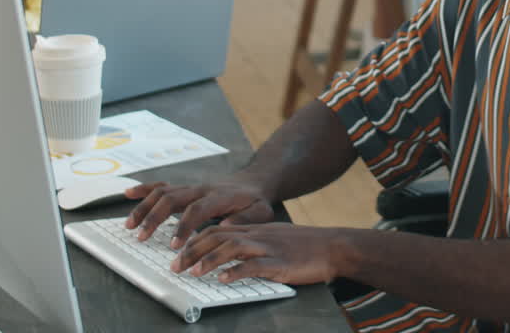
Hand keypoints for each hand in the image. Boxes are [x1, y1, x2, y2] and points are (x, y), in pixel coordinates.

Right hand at [123, 180, 275, 247]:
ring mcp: (191, 187)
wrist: (254, 183)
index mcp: (219, 197)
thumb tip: (225, 227)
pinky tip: (128, 194)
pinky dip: (144, 189)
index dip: (184, 226)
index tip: (175, 245)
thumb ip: (244, 220)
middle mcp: (201, 189)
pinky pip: (162, 185)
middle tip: (141, 237)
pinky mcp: (185, 188)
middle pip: (172, 198)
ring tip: (130, 225)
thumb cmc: (255, 202)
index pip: (197, 209)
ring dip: (144, 207)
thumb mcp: (260, 212)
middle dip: (154, 218)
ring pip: (163, 192)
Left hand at [171, 222, 340, 286]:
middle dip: (192, 251)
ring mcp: (268, 248)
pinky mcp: (280, 264)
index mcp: (254, 229)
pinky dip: (236, 272)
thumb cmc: (305, 245)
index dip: (194, 240)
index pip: (216, 229)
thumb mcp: (274, 238)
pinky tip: (223, 279)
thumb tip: (230, 255)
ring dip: (209, 260)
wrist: (333, 247)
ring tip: (193, 272)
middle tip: (175, 266)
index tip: (178, 253)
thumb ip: (252, 243)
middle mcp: (257, 235)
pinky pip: (254, 266)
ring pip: (232, 248)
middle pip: (218, 237)